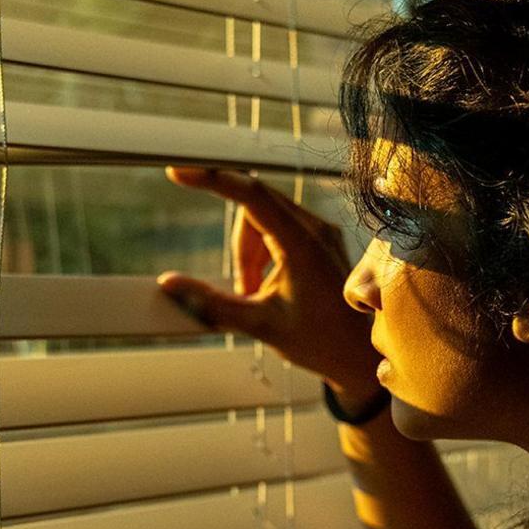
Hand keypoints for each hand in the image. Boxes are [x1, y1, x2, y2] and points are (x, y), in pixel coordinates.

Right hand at [158, 167, 380, 400]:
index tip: (177, 172)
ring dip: (250, 250)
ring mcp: (321, 230)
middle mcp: (316, 228)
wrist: (359, 357)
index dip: (211, 179)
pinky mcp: (322, 238)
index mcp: (302, 245)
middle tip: (244, 289)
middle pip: (254, 205)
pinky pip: (280, 225)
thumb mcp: (259, 325)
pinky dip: (264, 250)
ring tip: (257, 293)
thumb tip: (169, 283)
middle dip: (238, 245)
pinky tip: (269, 285)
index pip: (250, 195)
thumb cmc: (318, 343)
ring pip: (264, 216)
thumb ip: (211, 303)